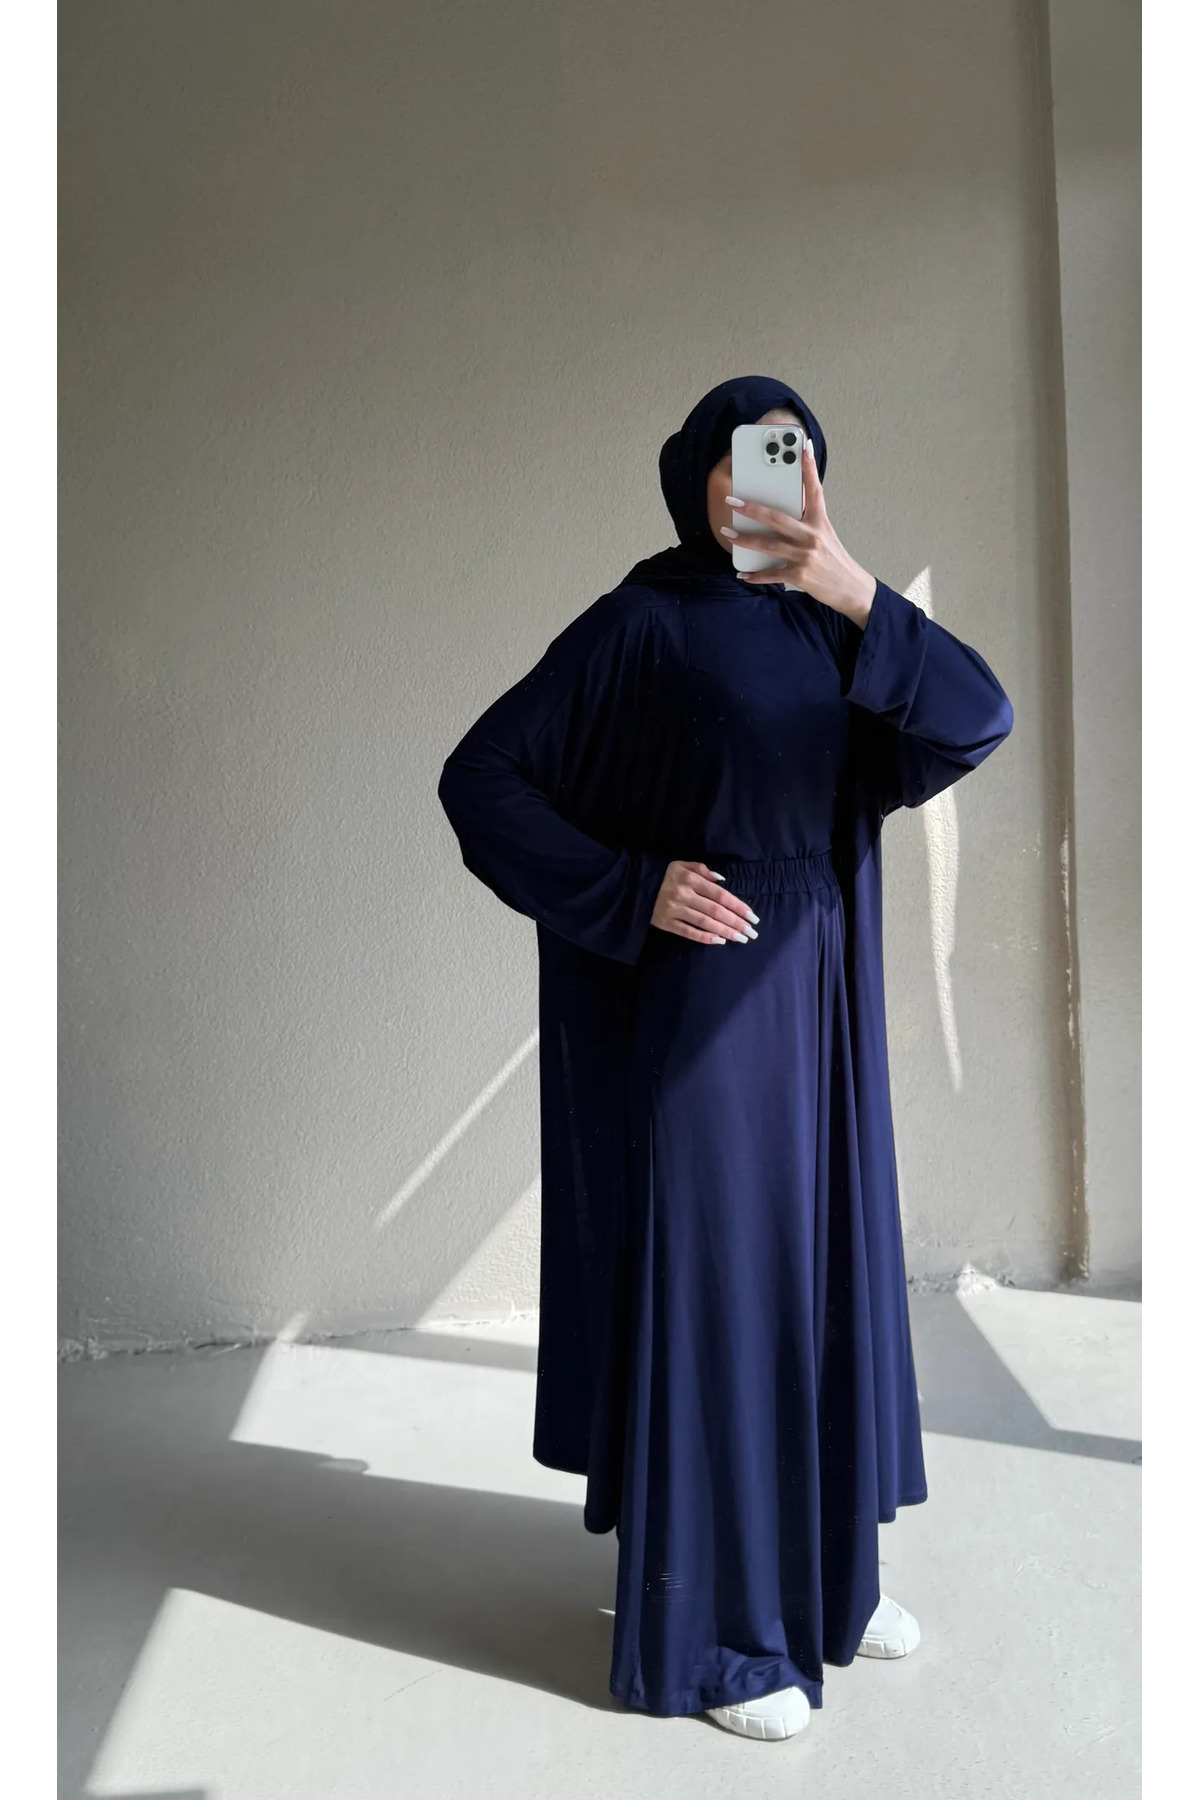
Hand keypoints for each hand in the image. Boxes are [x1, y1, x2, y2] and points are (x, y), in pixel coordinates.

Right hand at [650, 861, 758, 944]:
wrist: (635, 886)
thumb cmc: (665, 875)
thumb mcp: (682, 865)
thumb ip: (702, 869)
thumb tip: (722, 880)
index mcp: (690, 879)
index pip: (720, 895)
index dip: (738, 906)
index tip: (752, 917)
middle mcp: (683, 895)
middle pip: (715, 911)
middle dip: (736, 922)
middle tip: (752, 933)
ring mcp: (674, 910)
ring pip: (705, 923)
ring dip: (725, 931)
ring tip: (741, 938)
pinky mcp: (665, 923)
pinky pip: (688, 932)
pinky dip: (704, 937)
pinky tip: (719, 941)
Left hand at [720, 441, 876, 626]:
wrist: (851, 588)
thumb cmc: (835, 560)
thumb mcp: (825, 535)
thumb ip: (807, 522)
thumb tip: (780, 515)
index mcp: (820, 521)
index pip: (814, 490)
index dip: (809, 468)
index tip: (803, 447)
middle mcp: (812, 536)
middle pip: (777, 518)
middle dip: (752, 509)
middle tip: (732, 502)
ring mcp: (805, 556)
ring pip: (768, 545)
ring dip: (744, 540)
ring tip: (727, 534)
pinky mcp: (800, 575)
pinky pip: (772, 574)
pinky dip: (756, 576)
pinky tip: (743, 574)